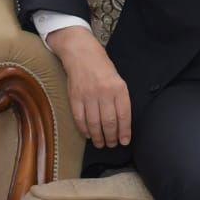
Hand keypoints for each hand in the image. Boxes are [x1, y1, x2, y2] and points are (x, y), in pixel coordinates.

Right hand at [47, 26, 131, 147]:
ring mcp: (88, 96)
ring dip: (98, 137)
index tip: (125, 141)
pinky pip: (80, 118)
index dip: (124, 131)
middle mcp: (104, 93)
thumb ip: (120, 99)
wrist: (82, 55)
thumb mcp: (118, 80)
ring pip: (94, 123)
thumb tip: (123, 122)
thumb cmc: (103, 68)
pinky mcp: (74, 98)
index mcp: (119, 88)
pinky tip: (88, 134)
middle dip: (111, 137)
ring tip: (101, 143)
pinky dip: (84, 129)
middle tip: (112, 144)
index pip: (124, 115)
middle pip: (108, 122)